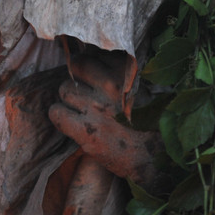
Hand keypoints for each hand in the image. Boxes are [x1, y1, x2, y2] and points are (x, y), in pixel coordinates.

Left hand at [49, 51, 163, 188]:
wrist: (157, 161)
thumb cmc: (150, 123)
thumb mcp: (142, 88)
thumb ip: (121, 73)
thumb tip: (95, 57)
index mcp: (126, 72)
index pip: (93, 53)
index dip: (90, 65)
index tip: (92, 75)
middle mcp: (111, 84)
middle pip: (76, 65)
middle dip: (77, 79)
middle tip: (84, 93)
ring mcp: (97, 106)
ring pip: (64, 89)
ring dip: (69, 100)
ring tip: (80, 111)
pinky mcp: (86, 131)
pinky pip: (56, 113)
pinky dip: (60, 118)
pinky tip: (70, 124)